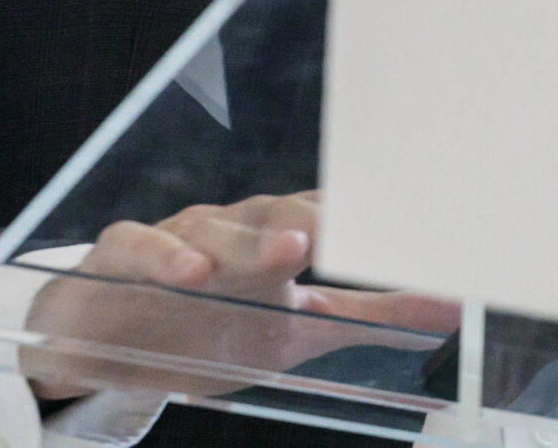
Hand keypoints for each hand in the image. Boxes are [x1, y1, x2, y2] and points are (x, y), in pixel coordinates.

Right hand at [23, 191, 462, 400]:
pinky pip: (142, 245)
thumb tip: (456, 308)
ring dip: (251, 240)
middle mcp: (234, 227)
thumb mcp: (294, 332)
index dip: (366, 222)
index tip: (412, 228)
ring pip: (216, 227)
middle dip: (314, 221)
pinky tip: (190, 271)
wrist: (102, 341)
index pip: (330, 218)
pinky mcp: (121, 255)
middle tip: (349, 233)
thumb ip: (372, 315)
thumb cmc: (206, 325)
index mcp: (280, 239)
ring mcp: (178, 237)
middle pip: (275, 215)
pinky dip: (165, 255)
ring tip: (288, 252)